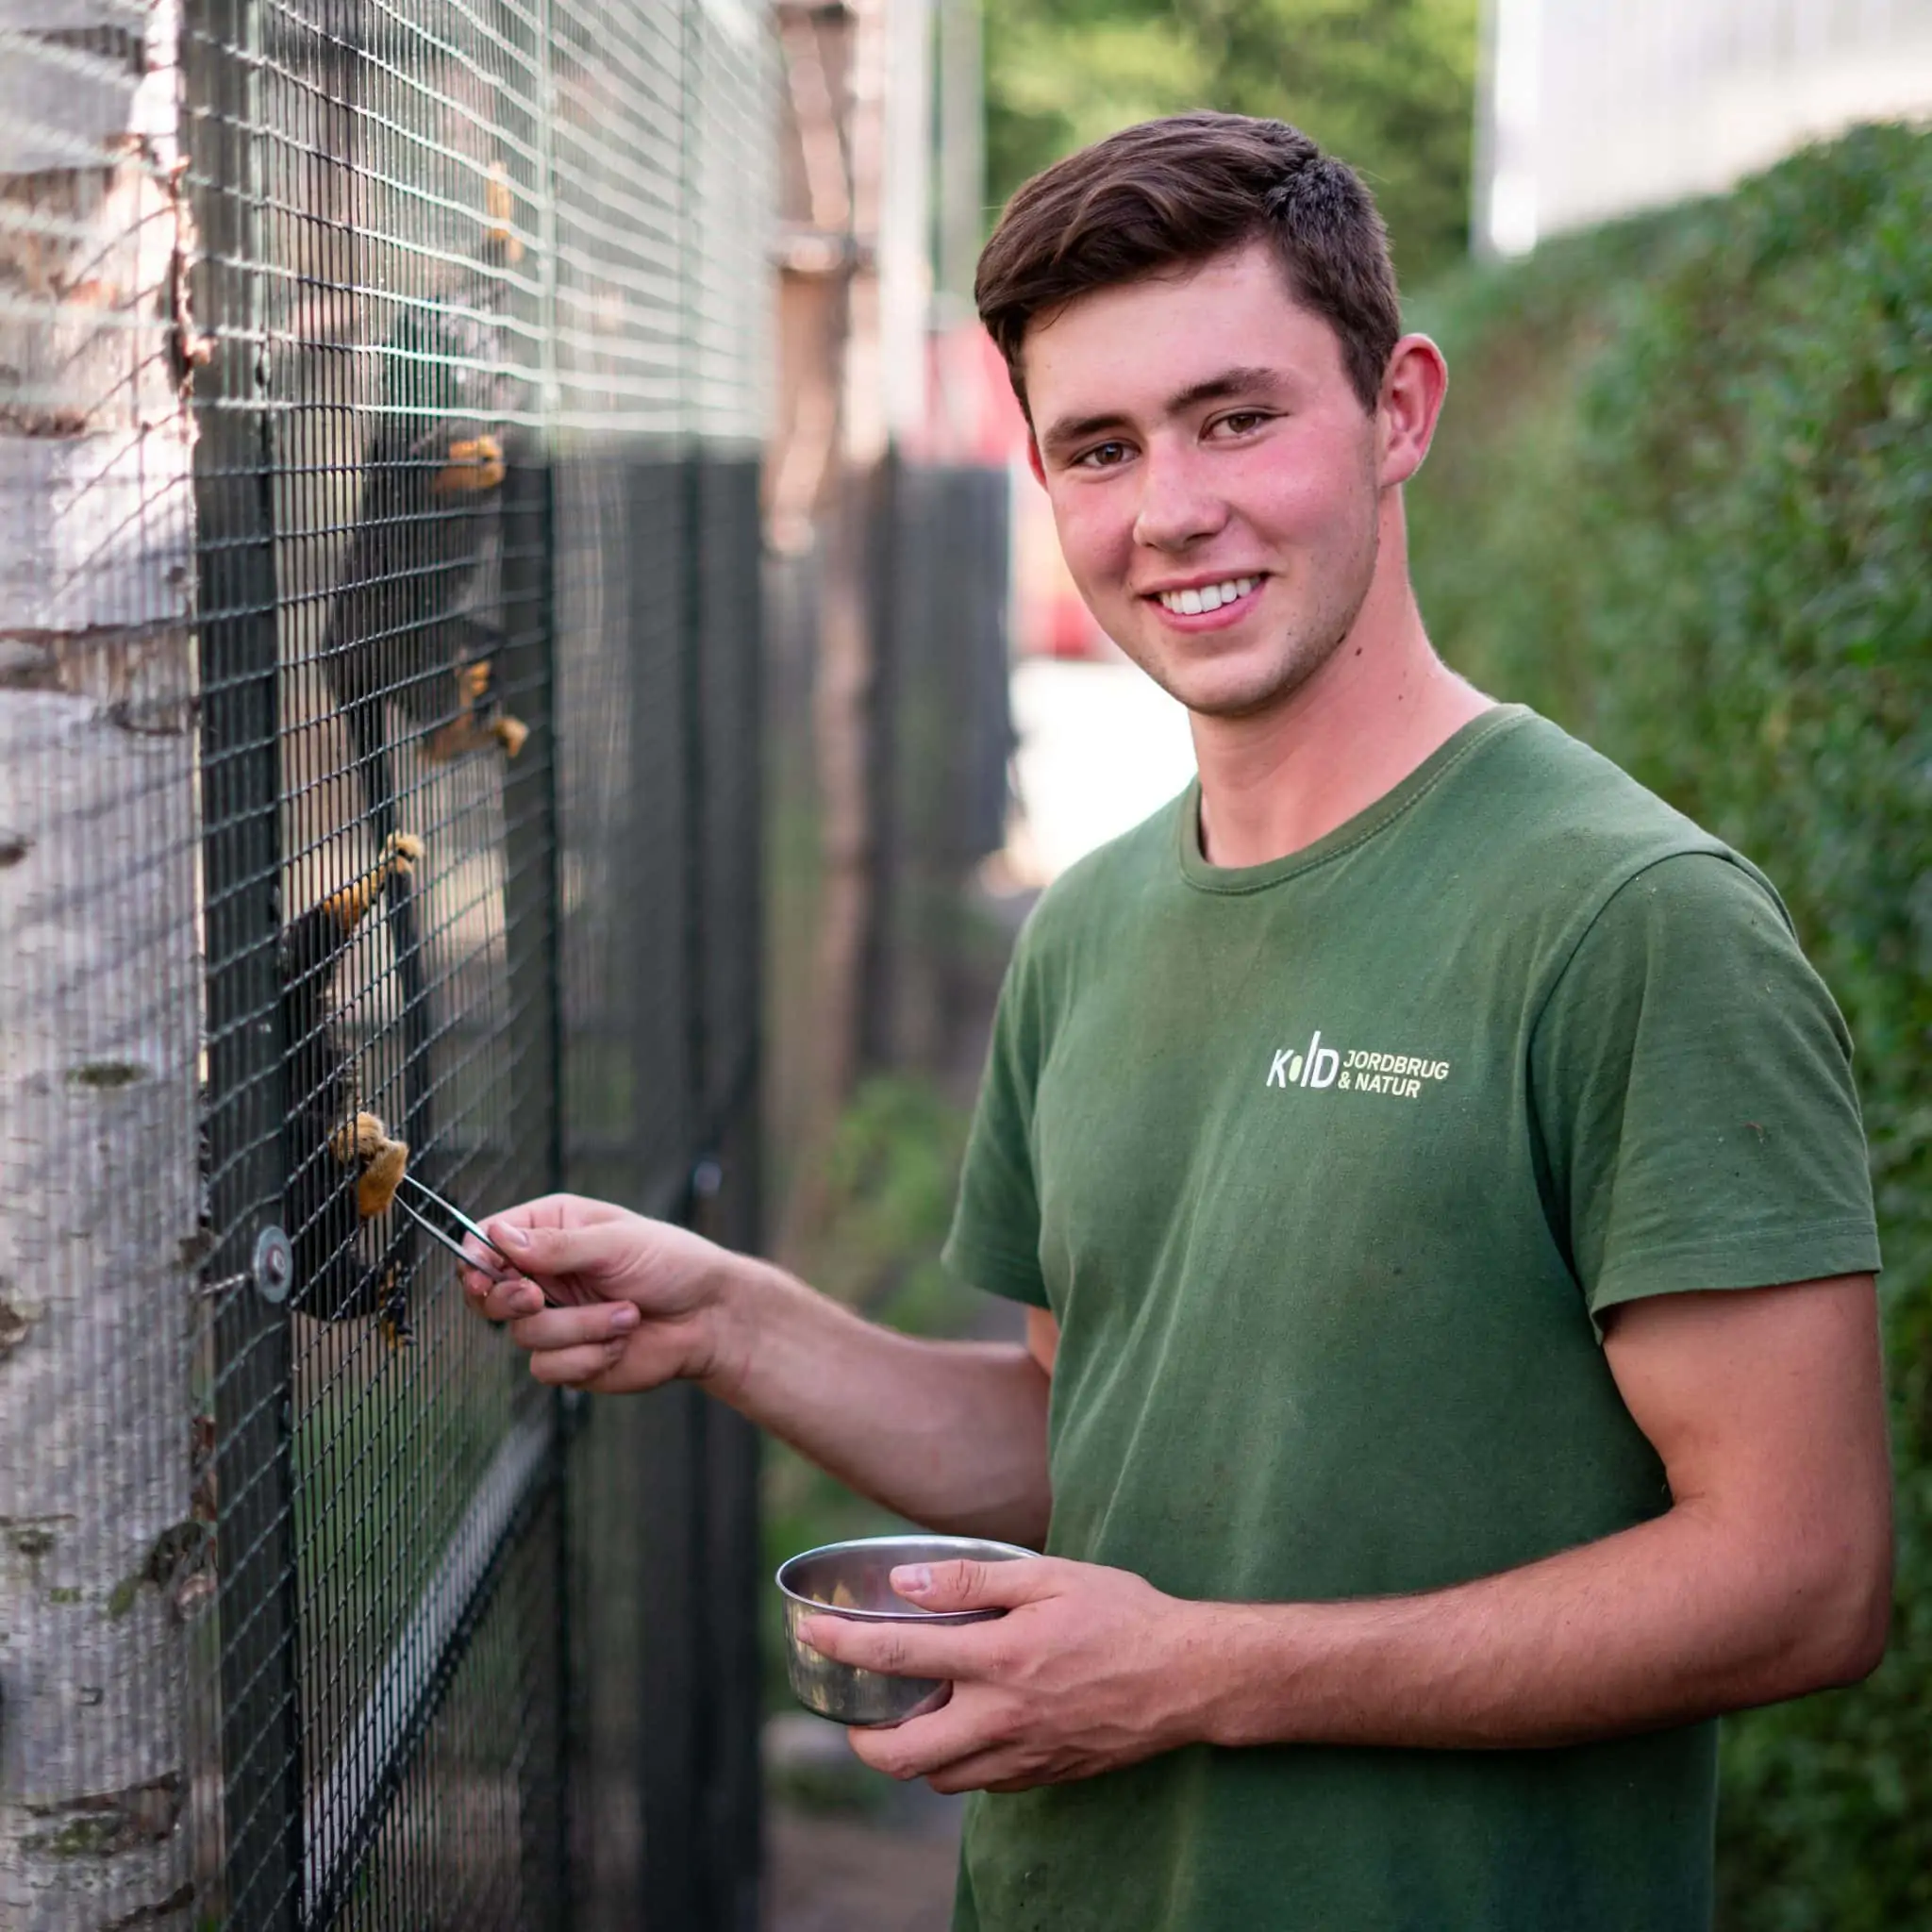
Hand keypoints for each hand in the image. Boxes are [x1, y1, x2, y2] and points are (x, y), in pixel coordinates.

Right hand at [459, 1192, 739, 1394]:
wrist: (709, 1318)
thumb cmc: (672, 1264)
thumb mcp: (617, 1242)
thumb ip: (558, 1245)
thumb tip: (500, 1237)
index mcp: (551, 1229)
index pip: (488, 1239)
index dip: (477, 1257)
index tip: (486, 1271)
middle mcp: (544, 1274)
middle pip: (486, 1293)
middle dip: (510, 1299)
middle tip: (536, 1297)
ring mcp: (553, 1318)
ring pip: (522, 1334)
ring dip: (580, 1328)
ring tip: (628, 1314)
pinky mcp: (567, 1358)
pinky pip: (547, 1368)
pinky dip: (588, 1357)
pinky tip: (622, 1341)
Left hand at [801, 1556, 1205, 1793]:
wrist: (1188, 1677)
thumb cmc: (1123, 1615)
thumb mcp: (1049, 1578)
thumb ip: (971, 1583)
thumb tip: (905, 1583)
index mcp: (999, 1660)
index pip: (897, 1657)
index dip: (843, 1644)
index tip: (814, 1632)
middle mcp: (1002, 1718)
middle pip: (903, 1755)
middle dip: (862, 1741)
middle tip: (854, 1716)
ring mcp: (1023, 1755)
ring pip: (940, 1780)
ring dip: (910, 1756)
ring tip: (910, 1719)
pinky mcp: (1045, 1775)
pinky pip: (982, 1783)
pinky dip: (959, 1763)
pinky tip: (969, 1728)